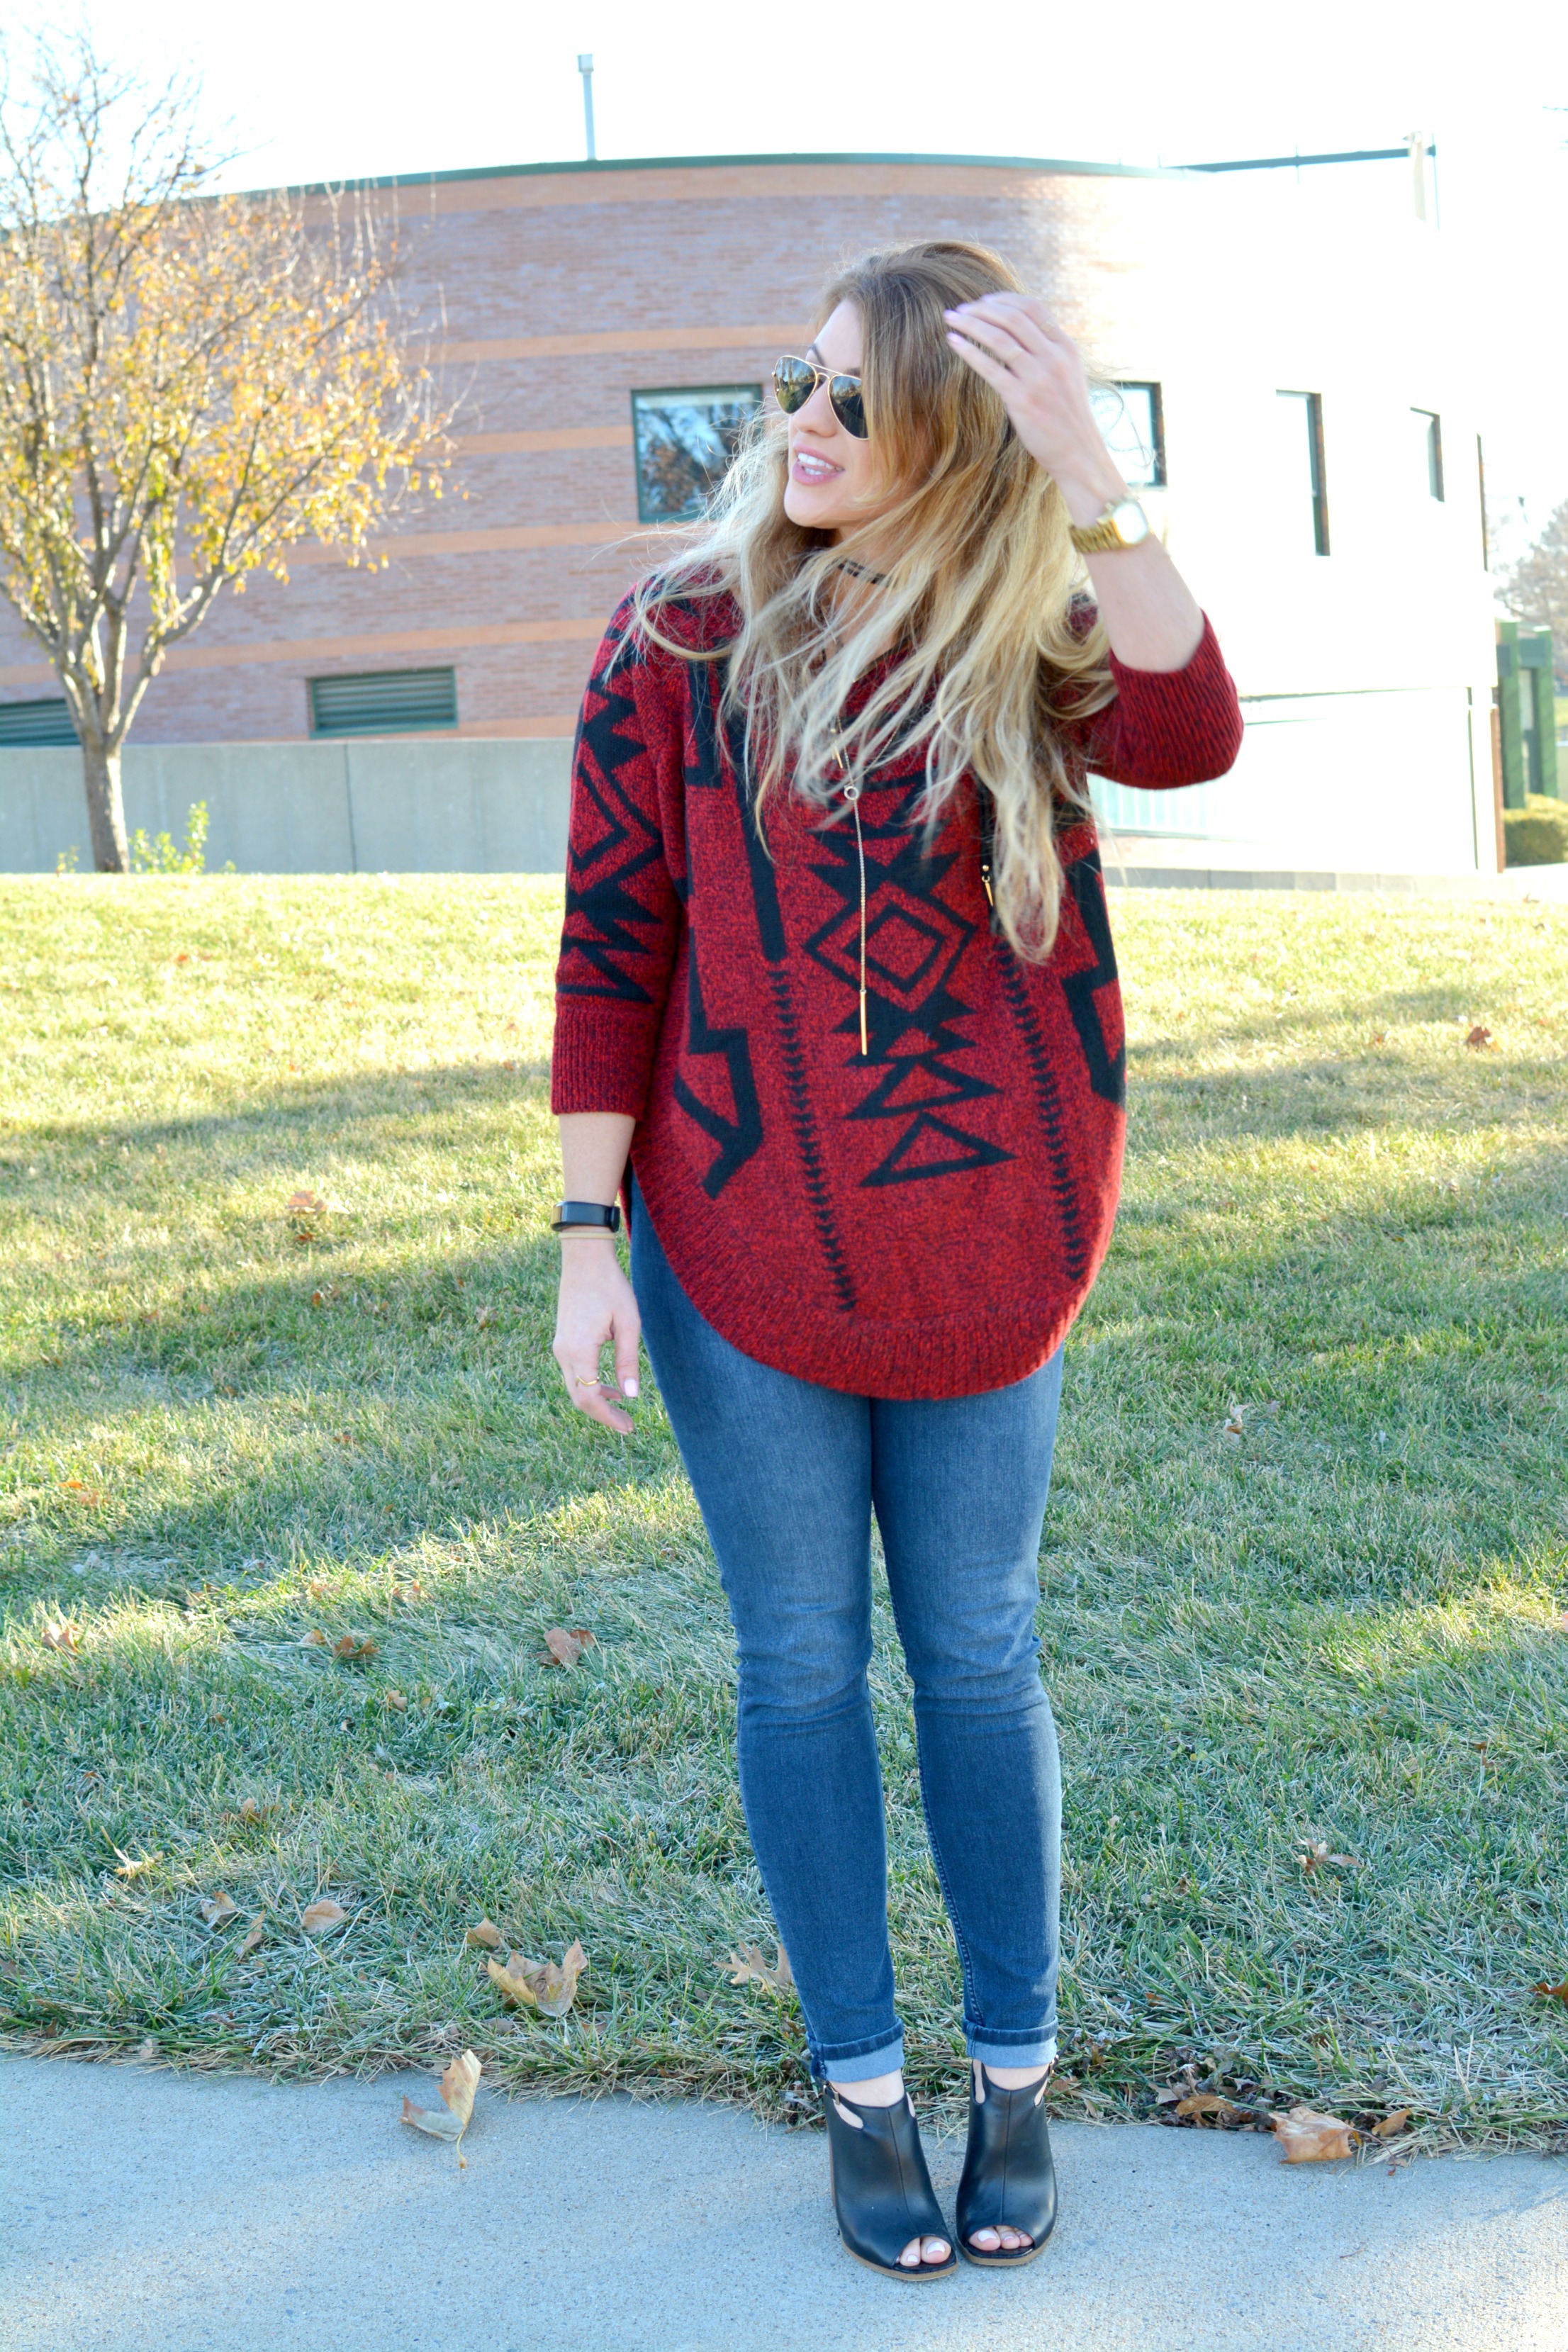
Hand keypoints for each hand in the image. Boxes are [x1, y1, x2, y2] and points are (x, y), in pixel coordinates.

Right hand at [552, 1237, 640, 1434]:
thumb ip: (628, 1361)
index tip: (629, 1427)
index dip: (608, 1417)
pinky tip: (611, 1389)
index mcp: (579, 1350)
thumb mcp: (628, 1323)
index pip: (589, 1397)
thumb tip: (632, 1395)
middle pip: (578, 1397)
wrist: (584, 1259)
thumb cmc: (610, 1287)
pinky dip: (591, 1385)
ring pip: (575, 1387)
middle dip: (602, 1416)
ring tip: (622, 1411)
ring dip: (597, 1401)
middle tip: (628, 1426)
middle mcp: (564, 1352)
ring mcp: (561, 1347)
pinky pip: (575, 1373)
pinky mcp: (563, 1341)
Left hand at [944, 294, 1122, 522]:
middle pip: (1013, 317)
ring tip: (951, 319)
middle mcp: (1053, 358)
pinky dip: (969, 350)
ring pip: (999, 337)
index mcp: (1065, 348)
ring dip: (971, 323)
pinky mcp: (1022, 400)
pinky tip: (953, 342)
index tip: (984, 301)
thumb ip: (1049, 353)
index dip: (1005, 299)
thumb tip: (1023, 335)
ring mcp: (1038, 378)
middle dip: (982, 308)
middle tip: (961, 309)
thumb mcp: (1067, 377)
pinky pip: (990, 367)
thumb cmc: (1068, 418)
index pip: (1033, 308)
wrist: (1079, 454)